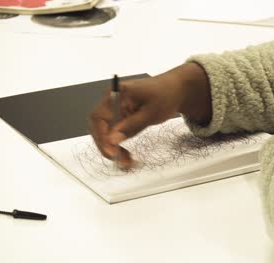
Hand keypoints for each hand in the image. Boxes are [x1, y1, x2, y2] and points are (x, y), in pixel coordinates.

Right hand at [89, 63, 210, 168]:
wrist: (174, 89)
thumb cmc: (164, 96)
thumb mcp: (151, 113)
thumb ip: (130, 126)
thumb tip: (111, 140)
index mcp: (116, 94)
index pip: (99, 117)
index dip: (102, 137)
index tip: (111, 152)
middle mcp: (111, 100)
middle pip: (98, 126)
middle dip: (106, 145)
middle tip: (119, 161)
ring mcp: (114, 109)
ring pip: (105, 132)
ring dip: (112, 148)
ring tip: (126, 161)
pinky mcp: (119, 116)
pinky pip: (113, 132)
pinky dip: (118, 145)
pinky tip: (126, 155)